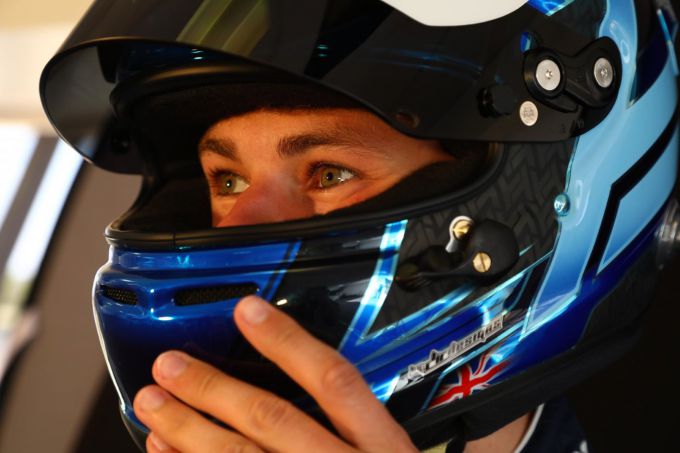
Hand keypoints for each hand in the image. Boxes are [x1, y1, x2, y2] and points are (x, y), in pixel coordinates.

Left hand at [133, 295, 417, 452]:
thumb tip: (317, 379)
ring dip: (189, 432)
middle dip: (214, 388)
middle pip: (273, 420)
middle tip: (170, 364)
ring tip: (153, 404)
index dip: (288, 342)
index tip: (248, 310)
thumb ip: (364, 425)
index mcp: (382, 449)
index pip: (335, 381)